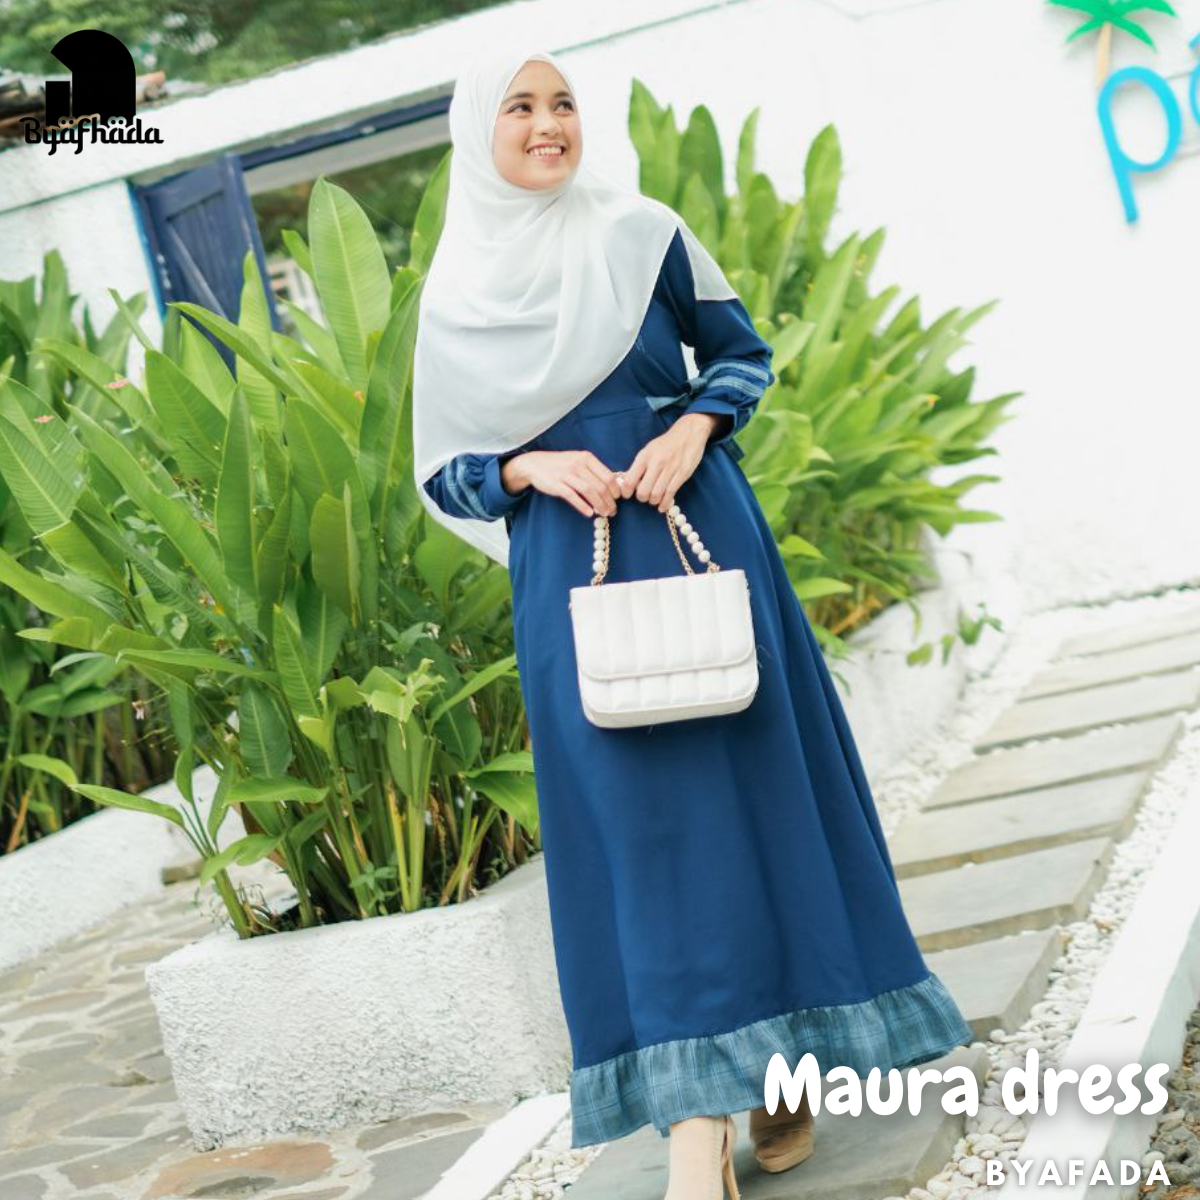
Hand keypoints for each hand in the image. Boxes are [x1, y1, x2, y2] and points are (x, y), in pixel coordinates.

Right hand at [500, 450, 622, 517]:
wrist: (535, 464)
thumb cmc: (561, 465)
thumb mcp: (578, 461)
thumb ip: (593, 471)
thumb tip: (613, 485)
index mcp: (587, 458)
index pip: (608, 475)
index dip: (616, 490)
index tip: (617, 500)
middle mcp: (578, 464)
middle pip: (601, 486)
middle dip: (610, 501)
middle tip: (612, 511)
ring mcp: (567, 474)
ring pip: (590, 492)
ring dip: (600, 505)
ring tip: (604, 514)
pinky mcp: (557, 484)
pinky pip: (573, 497)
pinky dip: (583, 506)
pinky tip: (589, 513)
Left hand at [617, 412, 722, 512]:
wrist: (688, 433)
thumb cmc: (665, 444)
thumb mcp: (648, 450)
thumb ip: (639, 466)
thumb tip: (627, 483)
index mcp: (644, 456)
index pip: (630, 480)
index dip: (626, 491)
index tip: (627, 495)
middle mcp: (656, 463)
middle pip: (643, 491)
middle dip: (642, 498)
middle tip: (644, 496)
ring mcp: (670, 469)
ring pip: (656, 495)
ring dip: (653, 501)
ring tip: (654, 499)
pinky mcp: (682, 474)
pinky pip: (670, 494)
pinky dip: (665, 504)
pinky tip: (663, 505)